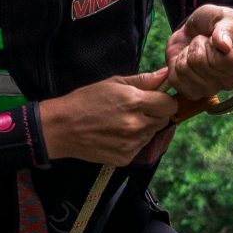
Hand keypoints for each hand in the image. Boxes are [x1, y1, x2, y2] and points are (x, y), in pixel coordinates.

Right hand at [38, 70, 177, 165]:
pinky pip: (139, 147)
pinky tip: (115, 134)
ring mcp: (131, 144)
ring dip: (144, 127)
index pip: (170, 105)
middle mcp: (136, 125)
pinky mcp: (125, 158)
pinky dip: (132, 141)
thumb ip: (143, 80)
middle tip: (135, 110)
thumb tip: (165, 74)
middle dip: (155, 114)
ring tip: (121, 122)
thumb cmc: (85, 101)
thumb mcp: (113, 83)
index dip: (164, 100)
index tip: (156, 99)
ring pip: (152, 134)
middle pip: (164, 120)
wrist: (62, 128)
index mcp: (135, 103)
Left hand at [166, 5, 232, 101]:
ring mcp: (210, 89)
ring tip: (195, 50)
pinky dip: (176, 64)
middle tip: (204, 41)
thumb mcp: (223, 16)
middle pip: (201, 63)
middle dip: (197, 45)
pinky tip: (186, 60)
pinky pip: (175, 79)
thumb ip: (227, 27)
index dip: (214, 44)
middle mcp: (228, 81)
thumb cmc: (213, 23)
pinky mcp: (191, 93)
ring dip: (186, 54)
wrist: (194, 30)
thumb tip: (224, 45)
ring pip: (186, 70)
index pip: (226, 60)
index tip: (215, 38)